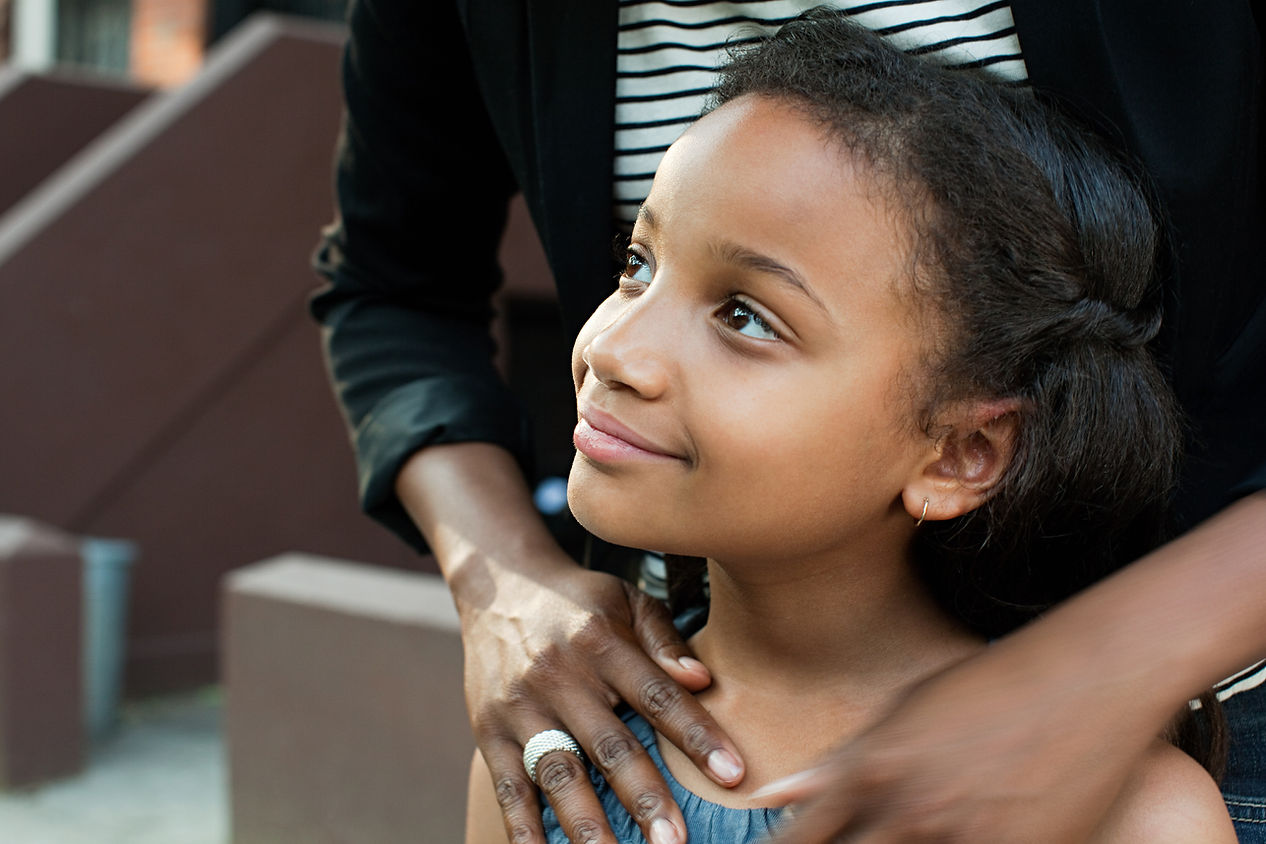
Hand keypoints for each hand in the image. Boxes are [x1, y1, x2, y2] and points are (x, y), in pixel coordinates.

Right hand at [462, 560, 743, 843]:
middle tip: (675, 843)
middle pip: (608, 745)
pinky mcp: (489, 731)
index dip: (695, 735)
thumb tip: (702, 680)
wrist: (498, 585)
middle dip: (645, 797)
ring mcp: (520, 706)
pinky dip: (524, 829)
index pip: (656, 694)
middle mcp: (559, 675)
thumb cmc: (579, 600)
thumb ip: (664, 639)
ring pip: (559, 774)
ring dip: (587, 825)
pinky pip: (509, 787)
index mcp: (600, 641)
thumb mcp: (627, 599)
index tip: (732, 773)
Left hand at [754, 638, 1161, 841]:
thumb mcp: (903, 712)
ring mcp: (970, 840)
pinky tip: (955, 842)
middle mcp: (912, 813)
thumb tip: (774, 794)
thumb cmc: (990, 685)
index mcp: (874, 770)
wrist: (1089, 678)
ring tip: (907, 838)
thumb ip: (838, 764)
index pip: (803, 837)